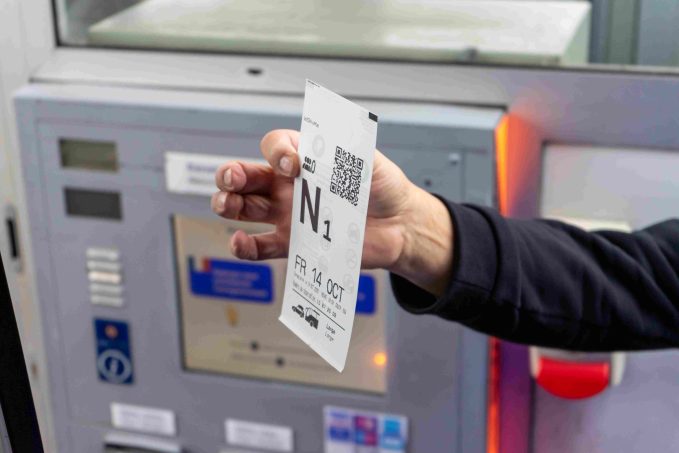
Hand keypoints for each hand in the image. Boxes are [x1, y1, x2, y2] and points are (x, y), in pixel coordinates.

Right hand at [212, 129, 453, 295]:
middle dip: (232, 174)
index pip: (276, 146)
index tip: (292, 164)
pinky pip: (262, 246)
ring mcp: (290, 216)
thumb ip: (343, 148)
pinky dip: (245, 246)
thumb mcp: (366, 159)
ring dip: (228, 205)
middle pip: (247, 176)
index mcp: (306, 160)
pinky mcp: (295, 244)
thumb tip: (320, 140)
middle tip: (233, 179)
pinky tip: (240, 242)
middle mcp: (290, 186)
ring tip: (227, 205)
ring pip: (245, 208)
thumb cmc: (383, 187)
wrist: (399, 225)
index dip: (276, 151)